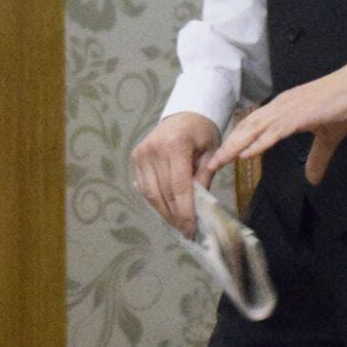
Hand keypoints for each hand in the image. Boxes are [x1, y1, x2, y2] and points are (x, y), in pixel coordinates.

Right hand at [132, 112, 221, 237]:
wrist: (185, 114)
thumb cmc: (202, 134)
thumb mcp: (210, 154)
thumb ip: (203, 179)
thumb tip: (198, 209)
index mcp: (176, 145)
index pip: (179, 187)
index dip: (185, 212)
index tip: (192, 230)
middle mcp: (154, 149)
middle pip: (164, 193)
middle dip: (176, 216)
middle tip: (187, 232)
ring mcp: (142, 152)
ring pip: (151, 193)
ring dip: (164, 212)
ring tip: (177, 225)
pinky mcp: (135, 156)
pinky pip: (144, 187)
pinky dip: (155, 202)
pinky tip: (166, 211)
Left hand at [198, 62, 346, 186]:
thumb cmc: (344, 106)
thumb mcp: (327, 139)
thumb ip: (317, 158)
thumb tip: (312, 180)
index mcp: (282, 110)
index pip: (252, 127)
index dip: (235, 142)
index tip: (220, 157)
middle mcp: (279, 108)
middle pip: (246, 129)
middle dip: (227, 147)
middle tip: (209, 165)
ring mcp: (287, 110)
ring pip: (254, 130)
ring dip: (235, 146)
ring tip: (219, 161)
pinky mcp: (299, 115)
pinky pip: (274, 132)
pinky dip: (259, 143)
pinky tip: (246, 154)